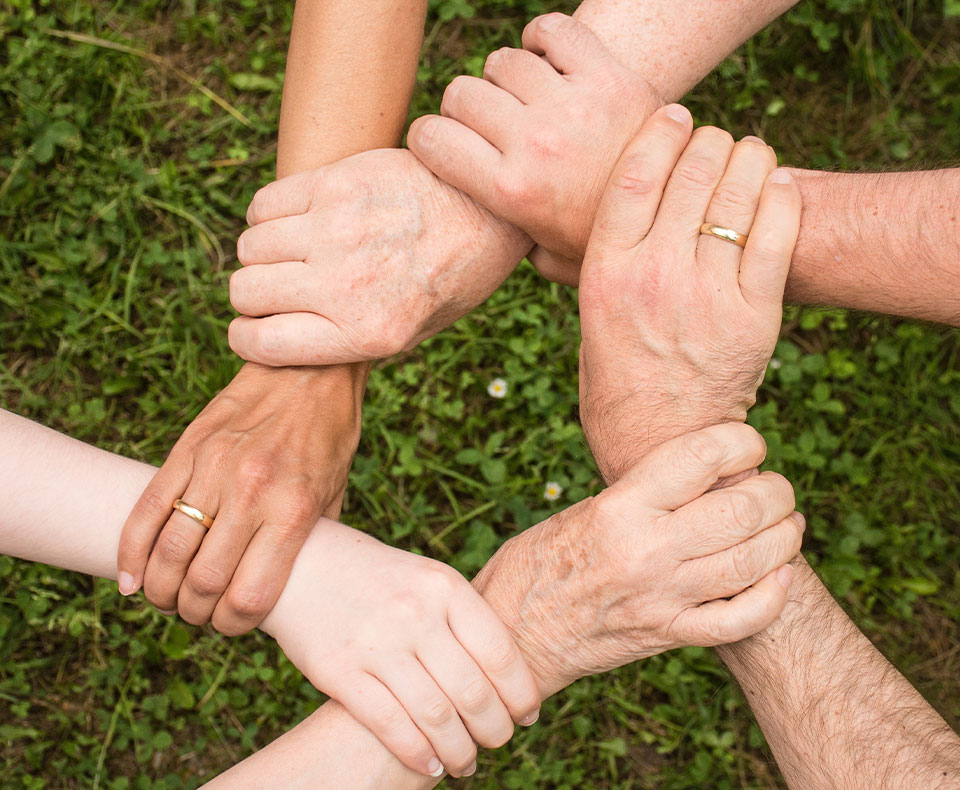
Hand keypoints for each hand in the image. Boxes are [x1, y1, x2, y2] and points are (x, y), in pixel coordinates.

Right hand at [117, 363, 363, 633]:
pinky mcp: (188, 449)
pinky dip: (131, 552)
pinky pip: (146, 510)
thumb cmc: (329, 436)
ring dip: (160, 589)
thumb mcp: (335, 493)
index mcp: (293, 510)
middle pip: (202, 582)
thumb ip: (310, 541)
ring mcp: (214, 468)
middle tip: (197, 614)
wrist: (310, 368)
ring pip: (168, 551)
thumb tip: (292, 589)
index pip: (249, 596)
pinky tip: (131, 578)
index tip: (232, 625)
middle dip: (194, 613)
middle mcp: (251, 492)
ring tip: (167, 598)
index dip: (234, 626)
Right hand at [227, 148, 531, 365]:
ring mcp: (338, 230)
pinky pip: (264, 204)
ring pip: (250, 247)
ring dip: (262, 254)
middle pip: (246, 292)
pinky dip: (268, 215)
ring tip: (293, 252)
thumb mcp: (414, 332)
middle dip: (253, 296)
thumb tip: (284, 340)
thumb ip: (350, 341)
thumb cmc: (452, 277)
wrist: (490, 210)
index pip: (261, 343)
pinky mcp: (337, 183)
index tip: (254, 329)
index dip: (247, 338)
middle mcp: (347, 285)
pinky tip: (297, 220)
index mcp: (367, 333)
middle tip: (279, 288)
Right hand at [261, 521, 540, 778]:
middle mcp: (415, 613)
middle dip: (494, 729)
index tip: (527, 715)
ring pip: (436, 716)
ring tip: (467, 763)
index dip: (520, 693)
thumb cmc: (378, 577)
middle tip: (498, 742)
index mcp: (444, 586)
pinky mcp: (339, 671)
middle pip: (473, 691)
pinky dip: (418, 754)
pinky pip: (390, 725)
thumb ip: (462, 618)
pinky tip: (431, 766)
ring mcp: (376, 643)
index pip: (500, 653)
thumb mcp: (427, 579)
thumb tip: (509, 675)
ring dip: (459, 751)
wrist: (302, 563)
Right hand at [408, 13, 658, 285]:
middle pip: (462, 94)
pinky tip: (548, 62)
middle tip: (489, 126)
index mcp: (511, 192)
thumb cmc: (604, 240)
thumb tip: (477, 236)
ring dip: (505, 78)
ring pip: (503, 61)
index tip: (442, 144)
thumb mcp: (549, 260)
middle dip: (464, 109)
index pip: (431, 138)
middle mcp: (535, 144)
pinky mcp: (608, 76)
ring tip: (524, 100)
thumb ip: (508, 245)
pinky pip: (553, 31)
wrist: (679, 213)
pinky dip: (542, 38)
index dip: (429, 139)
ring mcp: (572, 106)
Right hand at [473, 423, 802, 696]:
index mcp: (619, 507)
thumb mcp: (582, 510)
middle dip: (776, 491)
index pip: (701, 456)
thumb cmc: (538, 562)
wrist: (513, 634)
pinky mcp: (668, 635)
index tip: (749, 444)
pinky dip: (773, 596)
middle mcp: (646, 550)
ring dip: (785, 537)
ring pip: (753, 562)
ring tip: (788, 524)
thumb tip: (702, 475)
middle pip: (742, 509)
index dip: (742, 441)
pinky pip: (740, 620)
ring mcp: (662, 597)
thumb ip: (641, 495)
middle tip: (776, 488)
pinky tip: (779, 576)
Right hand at [577, 107, 801, 480]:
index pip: (635, 174)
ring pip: (738, 195)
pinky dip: (782, 198)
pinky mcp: (754, 317)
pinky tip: (778, 185)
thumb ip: (592, 263)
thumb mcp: (587, 317)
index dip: (660, 131)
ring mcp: (707, 295)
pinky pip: (777, 235)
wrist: (660, 444)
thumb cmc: (616, 379)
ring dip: (750, 159)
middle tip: (716, 140)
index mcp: (605, 272)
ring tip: (750, 156)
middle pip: (692, 172)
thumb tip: (594, 212)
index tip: (675, 114)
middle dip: (710, 141)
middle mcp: (654, 276)